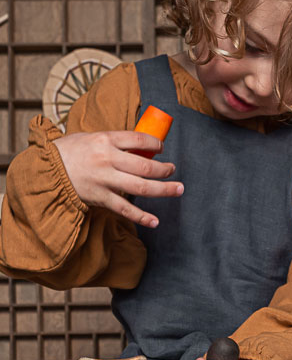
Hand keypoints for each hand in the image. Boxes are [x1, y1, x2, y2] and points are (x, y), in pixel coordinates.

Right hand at [53, 131, 183, 227]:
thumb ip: (114, 143)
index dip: (155, 143)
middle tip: (173, 171)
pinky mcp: (100, 197)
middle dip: (164, 169)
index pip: (138, 139)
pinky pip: (125, 209)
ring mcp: (104, 180)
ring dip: (163, 189)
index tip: (162, 148)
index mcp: (104, 140)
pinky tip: (155, 221)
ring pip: (141, 187)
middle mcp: (107, 159)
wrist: (45, 170)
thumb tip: (141, 147)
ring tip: (178, 189)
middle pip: (145, 166)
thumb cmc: (69, 152)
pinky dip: (142, 216)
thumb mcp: (90, 138)